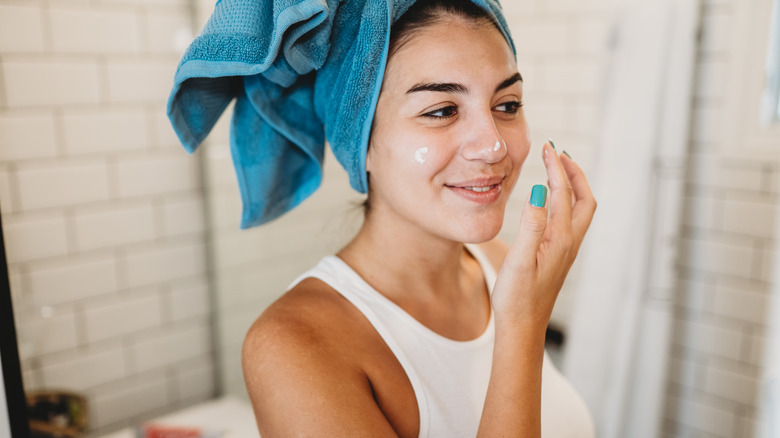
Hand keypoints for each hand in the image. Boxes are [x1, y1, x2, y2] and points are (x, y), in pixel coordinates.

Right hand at [491, 141, 596, 327]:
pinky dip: (564, 202)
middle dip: (574, 173)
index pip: (562, 194)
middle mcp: (568, 243)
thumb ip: (532, 225)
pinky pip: (569, 221)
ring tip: (556, 170)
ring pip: (579, 211)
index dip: (556, 168)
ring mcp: (565, 251)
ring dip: (572, 186)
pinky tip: (549, 202)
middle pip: (583, 199)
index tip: (547, 148)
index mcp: (560, 239)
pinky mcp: (558, 257)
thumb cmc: (517, 298)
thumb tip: (542, 192)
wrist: (522, 327)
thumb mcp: (519, 260)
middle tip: (558, 154)